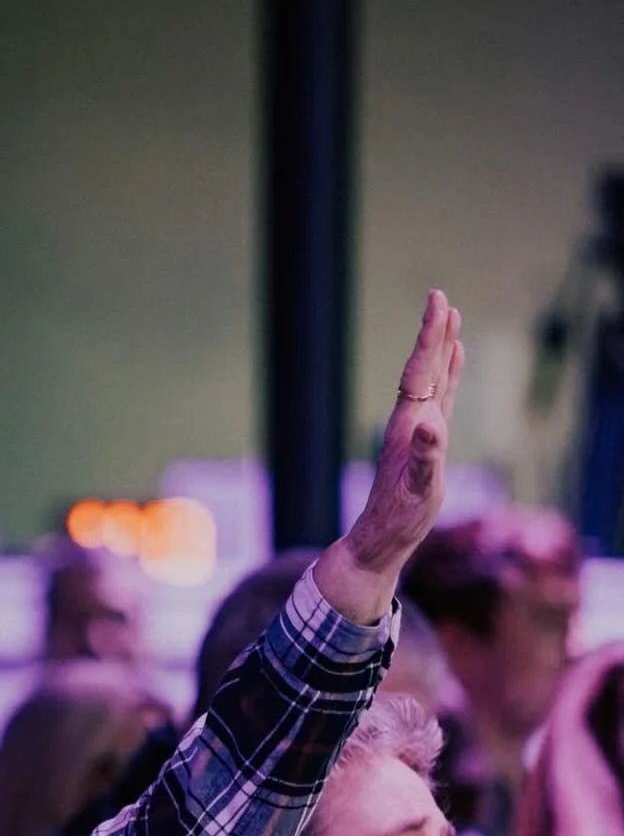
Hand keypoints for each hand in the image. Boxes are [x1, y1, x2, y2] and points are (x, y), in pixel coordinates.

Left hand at [315, 288, 463, 621]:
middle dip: (434, 334)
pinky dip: (447, 375)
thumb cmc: (402, 518)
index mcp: (409, 426)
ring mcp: (417, 430)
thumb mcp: (420, 491)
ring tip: (451, 320)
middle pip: (424, 368)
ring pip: (432, 379)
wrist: (382, 537)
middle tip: (441, 298)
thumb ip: (427, 459)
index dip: (430, 337)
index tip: (438, 302)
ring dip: (441, 349)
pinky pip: (438, 397)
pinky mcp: (424, 441)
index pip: (420, 371)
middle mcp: (411, 422)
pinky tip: (452, 361)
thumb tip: (432, 427)